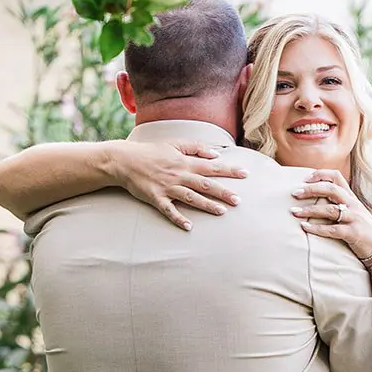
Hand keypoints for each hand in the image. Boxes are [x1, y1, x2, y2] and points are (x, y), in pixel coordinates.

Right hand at [118, 141, 246, 229]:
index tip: (245, 174)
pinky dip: (178, 218)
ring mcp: (168, 187)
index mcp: (185, 162)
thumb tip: (216, 154)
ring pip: (191, 198)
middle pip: (205, 185)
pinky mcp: (156, 198)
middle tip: (238, 201)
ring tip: (222, 212)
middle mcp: (179, 175)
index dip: (229, 171)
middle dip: (223, 192)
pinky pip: (169, 210)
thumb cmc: (151, 152)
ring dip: (207, 205)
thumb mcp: (174, 143)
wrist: (125, 160)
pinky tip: (189, 227)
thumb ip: (196, 147)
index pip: (212, 167)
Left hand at [290, 169, 371, 263]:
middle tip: (294, 193)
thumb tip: (319, 199)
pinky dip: (316, 228)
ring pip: (329, 210)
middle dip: (311, 189)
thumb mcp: (354, 212)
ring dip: (309, 210)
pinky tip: (304, 227)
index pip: (336, 177)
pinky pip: (332, 229)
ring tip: (294, 211)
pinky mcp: (353, 233)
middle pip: (331, 189)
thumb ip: (340, 203)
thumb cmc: (363, 231)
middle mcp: (353, 205)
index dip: (320, 175)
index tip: (305, 179)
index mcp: (351, 198)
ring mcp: (354, 218)